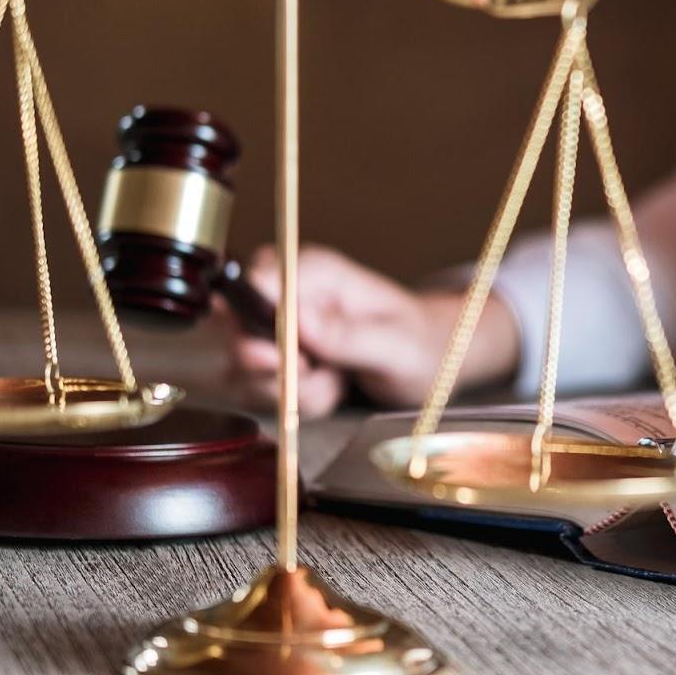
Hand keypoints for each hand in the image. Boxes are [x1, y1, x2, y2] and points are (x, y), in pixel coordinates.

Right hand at [221, 244, 520, 415]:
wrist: (434, 361)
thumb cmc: (424, 344)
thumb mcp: (395, 346)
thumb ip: (347, 335)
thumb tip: (296, 319)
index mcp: (317, 272)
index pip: (253, 284)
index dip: (257, 327)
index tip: (283, 359)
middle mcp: (291, 294)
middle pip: (241, 335)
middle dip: (280, 374)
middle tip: (328, 378)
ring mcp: (281, 326)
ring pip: (249, 372)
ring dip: (294, 392)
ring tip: (339, 382)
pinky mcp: (280, 356)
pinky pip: (264, 390)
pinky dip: (297, 401)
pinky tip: (331, 389)